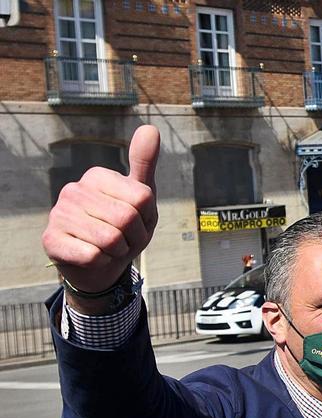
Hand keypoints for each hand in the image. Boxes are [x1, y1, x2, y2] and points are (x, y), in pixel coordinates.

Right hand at [43, 125, 159, 294]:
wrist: (100, 265)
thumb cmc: (123, 229)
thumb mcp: (141, 198)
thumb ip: (144, 164)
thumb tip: (150, 128)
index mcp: (97, 176)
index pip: (143, 198)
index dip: (147, 218)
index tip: (136, 222)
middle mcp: (74, 190)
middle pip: (128, 218)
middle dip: (134, 237)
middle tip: (124, 239)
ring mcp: (59, 214)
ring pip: (111, 239)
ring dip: (118, 251)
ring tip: (109, 248)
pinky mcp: (51, 240)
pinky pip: (93, 255)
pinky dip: (101, 262)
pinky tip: (92, 256)